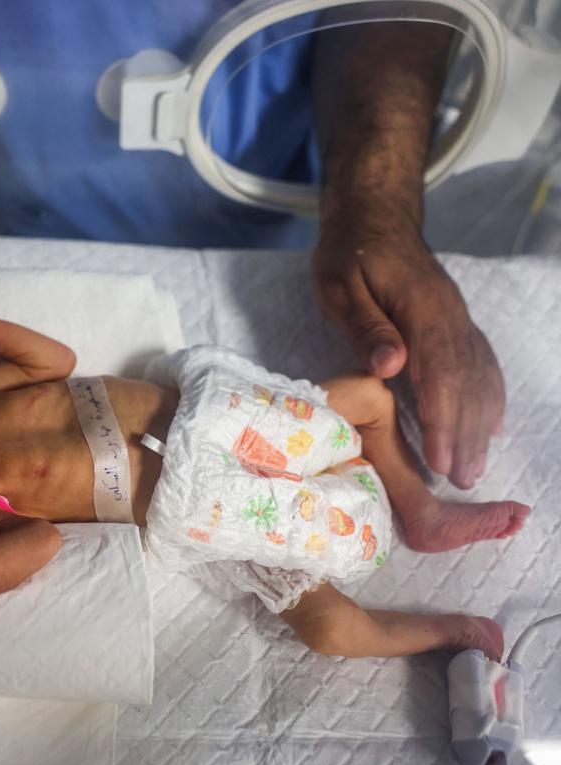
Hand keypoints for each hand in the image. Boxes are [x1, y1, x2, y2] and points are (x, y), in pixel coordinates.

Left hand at [311, 223, 503, 488]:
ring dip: (479, 424)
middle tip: (461, 480)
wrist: (375, 217)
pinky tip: (492, 426)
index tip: (440, 458)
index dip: (442, 417)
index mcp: (422, 308)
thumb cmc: (348, 254)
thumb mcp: (339, 285)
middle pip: (466, 382)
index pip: (440, 370)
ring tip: (475, 467)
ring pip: (479, 377)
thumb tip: (391, 366)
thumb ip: (366, 325)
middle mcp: (451, 317)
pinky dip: (490, 397)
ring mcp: (459, 319)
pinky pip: (482, 363)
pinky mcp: (456, 322)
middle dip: (464, 434)